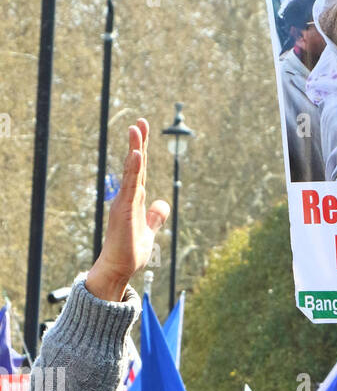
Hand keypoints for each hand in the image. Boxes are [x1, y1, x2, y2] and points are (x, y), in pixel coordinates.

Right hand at [85, 119, 169, 302]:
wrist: (119, 268)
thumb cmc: (130, 251)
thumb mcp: (148, 230)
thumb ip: (155, 216)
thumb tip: (163, 204)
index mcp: (134, 199)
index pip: (140, 170)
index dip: (142, 150)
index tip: (143, 130)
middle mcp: (128, 197)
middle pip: (135, 166)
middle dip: (138, 143)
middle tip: (140, 121)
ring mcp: (124, 202)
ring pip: (132, 172)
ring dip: (135, 150)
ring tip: (136, 129)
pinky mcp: (124, 211)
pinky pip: (130, 187)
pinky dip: (133, 170)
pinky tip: (136, 155)